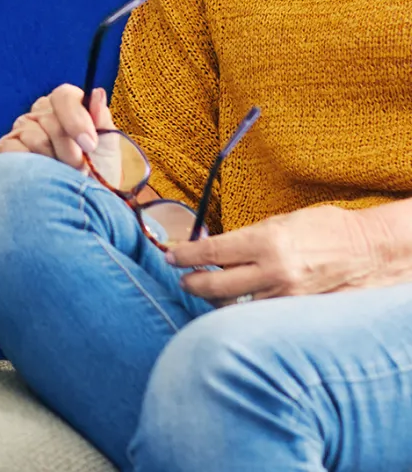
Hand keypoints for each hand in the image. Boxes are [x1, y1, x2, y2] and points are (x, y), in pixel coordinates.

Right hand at [0, 83, 114, 169]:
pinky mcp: (8, 146)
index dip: (76, 119)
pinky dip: (29, 165)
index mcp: (66, 106)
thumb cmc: (98, 171)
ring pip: (33, 137)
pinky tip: (42, 174)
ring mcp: (23, 129)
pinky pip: (12, 149)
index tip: (89, 145)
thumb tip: (97, 93)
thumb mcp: (108, 145)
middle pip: (49, 119)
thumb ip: (101, 118)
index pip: (63, 96)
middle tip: (79, 168)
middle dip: (68, 148)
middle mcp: (42, 113)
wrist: (86, 203)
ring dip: (52, 161)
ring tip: (62, 175)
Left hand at [165, 205, 384, 304]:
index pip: (211, 251)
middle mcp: (273, 272)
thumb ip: (247, 238)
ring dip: (215, 301)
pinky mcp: (298, 312)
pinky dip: (244, 312)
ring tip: (207, 292)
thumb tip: (215, 248)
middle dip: (192, 283)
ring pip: (235, 307)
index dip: (184, 255)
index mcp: (265, 241)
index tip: (170, 255)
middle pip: (215, 286)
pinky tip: (236, 306)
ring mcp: (287, 296)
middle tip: (183, 279)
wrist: (369, 251)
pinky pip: (260, 317)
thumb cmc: (324, 229)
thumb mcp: (279, 222)